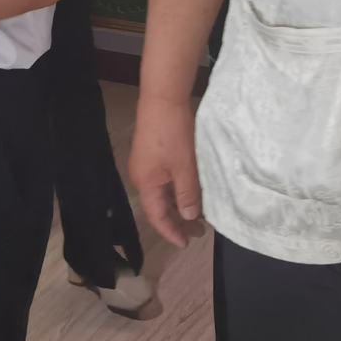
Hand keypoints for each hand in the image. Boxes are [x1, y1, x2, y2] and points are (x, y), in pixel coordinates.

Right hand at [128, 95, 203, 246]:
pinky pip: (163, 181)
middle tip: (199, 231)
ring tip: (198, 214)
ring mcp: (144, 164)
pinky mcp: (151, 153)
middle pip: (158, 207)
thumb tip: (189, 217)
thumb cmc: (174, 134)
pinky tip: (190, 190)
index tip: (187, 243)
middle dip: (178, 220)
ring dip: (178, 204)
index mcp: (145, 184)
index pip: (157, 217)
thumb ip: (187, 194)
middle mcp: (141, 177)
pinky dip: (176, 190)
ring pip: (162, 194)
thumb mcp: (184, 167)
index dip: (172, 232)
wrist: (163, 97)